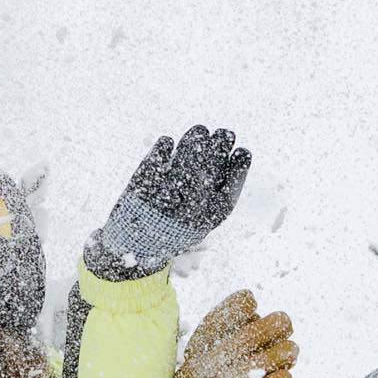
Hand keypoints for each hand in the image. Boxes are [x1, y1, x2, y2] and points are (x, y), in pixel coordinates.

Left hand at [95, 125, 251, 272]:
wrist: (136, 245)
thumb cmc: (178, 227)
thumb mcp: (205, 219)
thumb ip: (222, 191)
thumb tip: (239, 155)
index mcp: (211, 212)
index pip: (234, 179)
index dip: (240, 162)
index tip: (240, 152)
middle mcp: (192, 201)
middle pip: (213, 160)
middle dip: (221, 142)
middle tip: (223, 135)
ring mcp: (169, 189)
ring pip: (189, 150)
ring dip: (196, 137)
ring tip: (200, 132)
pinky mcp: (146, 181)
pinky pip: (160, 152)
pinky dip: (165, 145)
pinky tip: (169, 144)